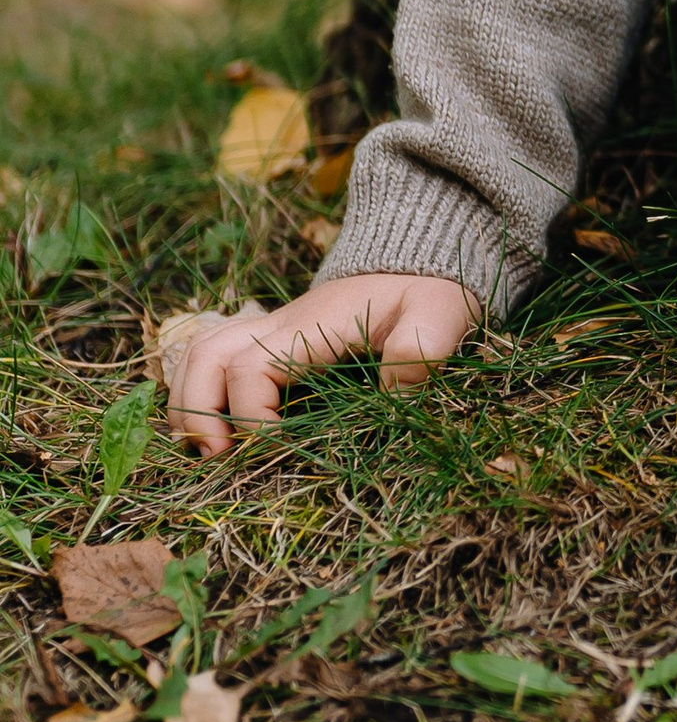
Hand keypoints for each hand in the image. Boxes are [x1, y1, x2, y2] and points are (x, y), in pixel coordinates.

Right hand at [159, 274, 482, 457]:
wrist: (420, 262)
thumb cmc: (428, 293)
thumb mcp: (439, 316)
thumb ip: (419, 351)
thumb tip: (392, 396)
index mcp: (313, 325)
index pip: (252, 368)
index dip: (251, 415)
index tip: (275, 449)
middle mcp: (279, 325)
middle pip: (206, 355)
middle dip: (197, 409)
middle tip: (214, 459)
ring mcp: (271, 332)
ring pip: (202, 354)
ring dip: (191, 402)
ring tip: (204, 452)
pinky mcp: (273, 342)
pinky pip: (217, 359)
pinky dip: (202, 392)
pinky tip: (216, 431)